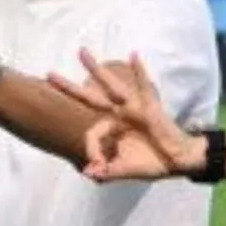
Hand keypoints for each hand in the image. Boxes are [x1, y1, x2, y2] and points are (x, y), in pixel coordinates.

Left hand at [49, 51, 202, 181]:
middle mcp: (120, 115)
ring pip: (111, 86)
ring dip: (96, 69)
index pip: (92, 134)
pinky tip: (133, 56)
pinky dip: (140, 72)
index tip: (96, 167)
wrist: (178, 162)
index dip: (92, 151)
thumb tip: (87, 172)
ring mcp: (134, 109)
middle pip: (90, 98)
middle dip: (69, 88)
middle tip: (47, 75)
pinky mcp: (150, 109)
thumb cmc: (152, 163)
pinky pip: (144, 88)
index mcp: (113, 128)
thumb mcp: (124, 170)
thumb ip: (106, 171)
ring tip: (80, 52)